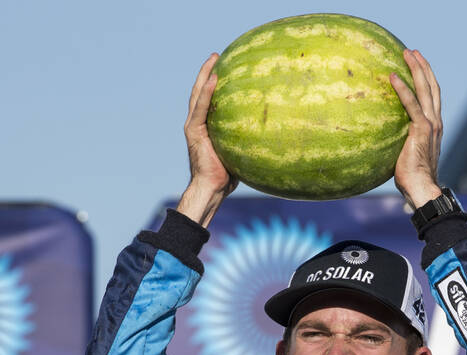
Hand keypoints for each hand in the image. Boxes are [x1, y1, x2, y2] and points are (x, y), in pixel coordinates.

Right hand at [176, 53, 237, 226]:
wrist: (212, 187)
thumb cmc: (228, 174)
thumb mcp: (239, 150)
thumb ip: (247, 138)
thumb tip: (273, 131)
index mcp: (206, 126)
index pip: (209, 99)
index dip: (214, 82)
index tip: (225, 67)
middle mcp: (197, 122)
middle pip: (200, 91)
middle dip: (207, 72)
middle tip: (217, 56)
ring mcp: (193, 125)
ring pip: (198, 94)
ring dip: (205, 75)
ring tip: (214, 59)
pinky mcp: (193, 130)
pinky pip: (201, 107)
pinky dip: (207, 93)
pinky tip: (215, 78)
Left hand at [389, 49, 442, 208]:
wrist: (422, 189)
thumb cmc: (412, 179)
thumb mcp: (406, 156)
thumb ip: (400, 144)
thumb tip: (383, 143)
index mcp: (435, 127)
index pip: (433, 98)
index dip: (427, 80)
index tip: (418, 66)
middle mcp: (436, 122)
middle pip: (432, 87)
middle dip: (423, 67)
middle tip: (412, 52)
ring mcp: (431, 124)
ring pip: (425, 89)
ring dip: (416, 69)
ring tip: (407, 53)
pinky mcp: (421, 129)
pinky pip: (411, 104)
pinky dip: (402, 89)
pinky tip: (392, 76)